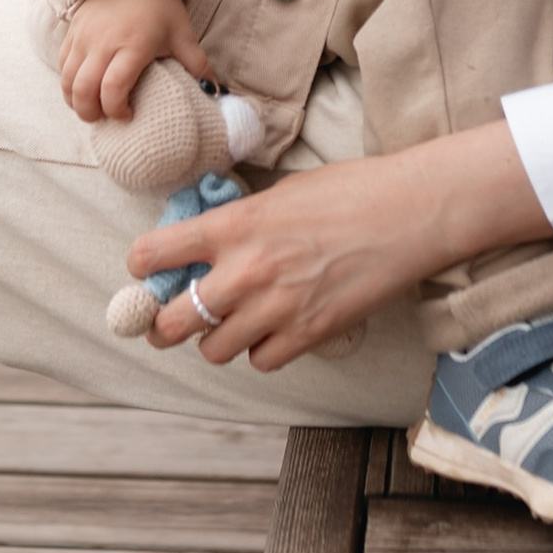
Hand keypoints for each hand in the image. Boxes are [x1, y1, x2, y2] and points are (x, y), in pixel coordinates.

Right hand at [57, 0, 210, 123]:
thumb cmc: (159, 5)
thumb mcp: (182, 32)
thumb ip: (197, 64)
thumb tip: (214, 91)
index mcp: (133, 45)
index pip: (113, 88)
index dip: (116, 110)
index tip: (128, 115)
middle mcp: (104, 43)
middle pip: (83, 90)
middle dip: (90, 113)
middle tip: (104, 118)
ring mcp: (84, 37)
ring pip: (67, 80)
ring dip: (75, 101)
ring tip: (91, 108)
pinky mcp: (72, 31)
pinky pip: (62, 64)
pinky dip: (68, 83)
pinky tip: (82, 88)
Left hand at [128, 122, 551, 368]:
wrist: (409, 213)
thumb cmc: (349, 190)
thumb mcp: (279, 192)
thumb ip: (239, 221)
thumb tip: (208, 243)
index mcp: (232, 225)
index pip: (152, 254)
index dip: (143, 266)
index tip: (148, 270)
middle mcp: (244, 271)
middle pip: (172, 321)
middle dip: (164, 324)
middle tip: (171, 319)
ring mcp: (276, 307)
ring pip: (213, 350)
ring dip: (217, 340)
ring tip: (232, 325)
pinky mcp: (309, 333)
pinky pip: (261, 362)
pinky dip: (261, 352)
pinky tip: (274, 332)